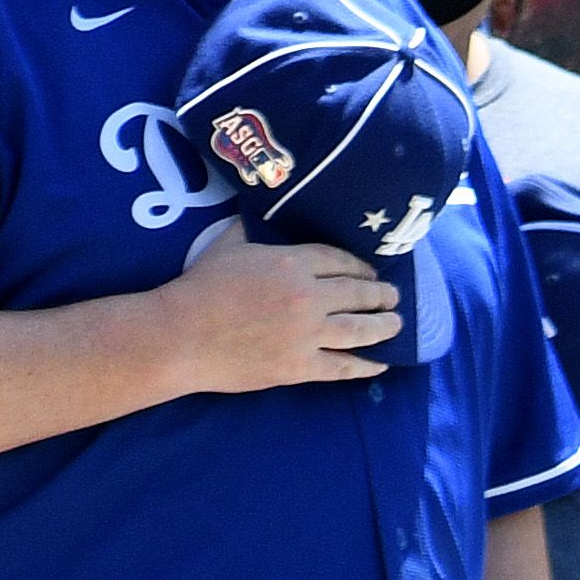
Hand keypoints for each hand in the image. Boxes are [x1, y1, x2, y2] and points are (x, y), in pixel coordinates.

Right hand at [159, 227, 405, 398]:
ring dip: (384, 326)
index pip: (340, 260)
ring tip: (397, 323)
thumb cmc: (201, 286)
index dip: (361, 265)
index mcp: (291, 262)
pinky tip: (380, 362)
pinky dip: (366, 365)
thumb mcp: (229, 243)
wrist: (182, 335)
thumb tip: (262, 211)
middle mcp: (307, 297)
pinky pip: (343, 367)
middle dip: (381, 295)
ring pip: (359, 330)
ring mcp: (306, 335)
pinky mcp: (299, 368)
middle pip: (358, 293)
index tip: (372, 270)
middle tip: (394, 296)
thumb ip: (253, 227)